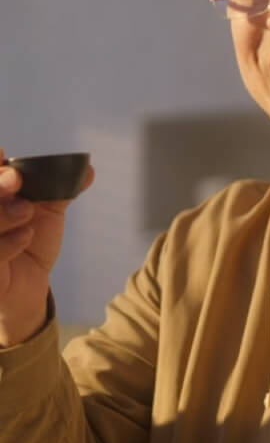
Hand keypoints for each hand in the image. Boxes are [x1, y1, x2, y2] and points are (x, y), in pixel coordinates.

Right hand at [0, 148, 94, 346]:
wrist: (28, 288)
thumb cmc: (29, 243)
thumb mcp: (46, 214)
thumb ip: (62, 191)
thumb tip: (88, 169)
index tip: (2, 154)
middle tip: (16, 179)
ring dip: (3, 212)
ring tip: (27, 211)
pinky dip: (8, 242)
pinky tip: (26, 236)